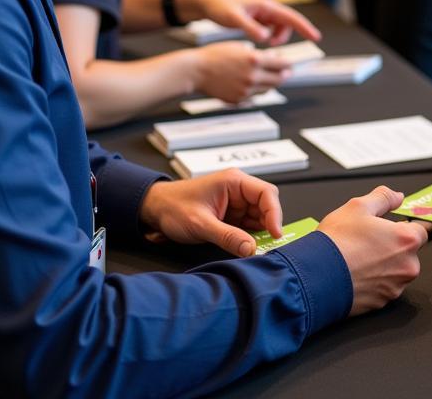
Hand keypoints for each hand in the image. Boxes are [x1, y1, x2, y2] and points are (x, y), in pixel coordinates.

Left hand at [139, 170, 282, 256]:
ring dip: (260, 233)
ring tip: (258, 249)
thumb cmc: (174, 207)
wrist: (155, 209)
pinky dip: (250, 237)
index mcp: (233, 181)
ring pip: (259, 218)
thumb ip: (227, 236)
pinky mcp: (230, 216)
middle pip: (266, 206)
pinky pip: (248, 226)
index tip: (276, 235)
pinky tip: (248, 247)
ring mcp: (235, 203)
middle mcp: (237, 190)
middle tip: (269, 245)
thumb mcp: (201, 224)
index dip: (275, 214)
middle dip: (269, 225)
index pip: (266, 193)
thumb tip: (252, 249)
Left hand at [180, 0, 320, 46]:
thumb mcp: (233, 19)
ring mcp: (262, 13)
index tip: (316, 37)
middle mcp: (267, 8)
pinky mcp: (257, 18)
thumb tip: (265, 38)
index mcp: (265, 5)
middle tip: (273, 46)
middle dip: (285, 36)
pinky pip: (270, 29)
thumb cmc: (219, 7)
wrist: (207, 3)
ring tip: (263, 43)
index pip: (291, 17)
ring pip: (279, 27)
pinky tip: (257, 40)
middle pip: (287, 23)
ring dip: (276, 37)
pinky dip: (269, 36)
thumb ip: (249, 28)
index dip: (305, 27)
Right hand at [193, 41, 290, 102]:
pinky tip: (253, 82)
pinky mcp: (239, 99)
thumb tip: (273, 59)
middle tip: (285, 71)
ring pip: (268, 88)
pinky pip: (255, 96)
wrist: (196, 70)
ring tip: (269, 76)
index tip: (290, 63)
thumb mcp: (239, 47)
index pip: (282, 64)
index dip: (288, 63)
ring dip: (271, 82)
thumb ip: (258, 55)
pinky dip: (257, 89)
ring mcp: (246, 90)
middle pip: (279, 79)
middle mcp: (252, 76)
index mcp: (254, 59)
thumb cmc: (215, 55)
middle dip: (284, 74)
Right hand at [318, 186, 427, 315]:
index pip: (422, 230)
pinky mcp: (382, 303)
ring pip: (396, 271)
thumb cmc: (338, 242)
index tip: (394, 227)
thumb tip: (397, 196)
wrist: (317, 276)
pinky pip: (383, 288)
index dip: (405, 226)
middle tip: (369, 239)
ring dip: (384, 264)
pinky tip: (356, 271)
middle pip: (408, 253)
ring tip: (359, 256)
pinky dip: (374, 281)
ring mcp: (395, 287)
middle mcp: (407, 266)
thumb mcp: (358, 206)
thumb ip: (383, 197)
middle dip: (393, 246)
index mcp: (406, 240)